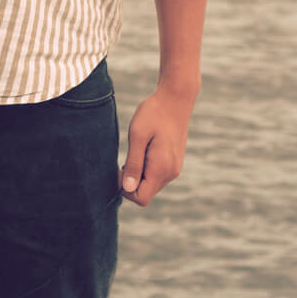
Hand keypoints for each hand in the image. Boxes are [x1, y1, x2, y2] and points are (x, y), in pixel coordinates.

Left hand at [119, 79, 197, 207]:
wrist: (175, 98)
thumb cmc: (154, 113)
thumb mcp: (138, 135)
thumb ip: (133, 164)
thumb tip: (127, 189)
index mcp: (161, 168)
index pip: (141, 198)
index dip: (126, 189)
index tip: (120, 167)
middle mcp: (170, 173)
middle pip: (146, 193)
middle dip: (132, 181)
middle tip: (128, 155)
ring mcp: (174, 168)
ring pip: (151, 184)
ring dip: (139, 173)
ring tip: (139, 148)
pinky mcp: (174, 162)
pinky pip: (157, 175)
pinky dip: (147, 168)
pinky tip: (146, 147)